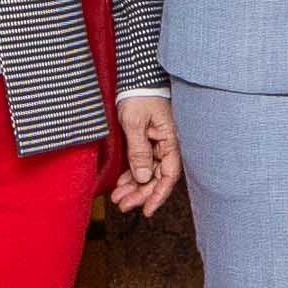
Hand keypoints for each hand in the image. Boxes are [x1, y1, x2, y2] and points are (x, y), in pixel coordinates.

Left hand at [105, 94, 182, 212]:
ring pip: (148, 173)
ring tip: (118, 199)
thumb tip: (142, 178)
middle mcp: (166, 145)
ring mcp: (157, 144)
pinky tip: (121, 185)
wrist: (136, 78)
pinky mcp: (147, 141)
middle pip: (157, 177)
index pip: (168, 175)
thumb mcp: (135, 124)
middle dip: (141, 194)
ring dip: (134, 187)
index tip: (146, 210)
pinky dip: (132, 175)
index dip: (158, 195)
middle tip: (123, 206)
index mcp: (170, 141)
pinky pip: (141, 163)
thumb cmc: (139, 96)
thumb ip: (139, 151)